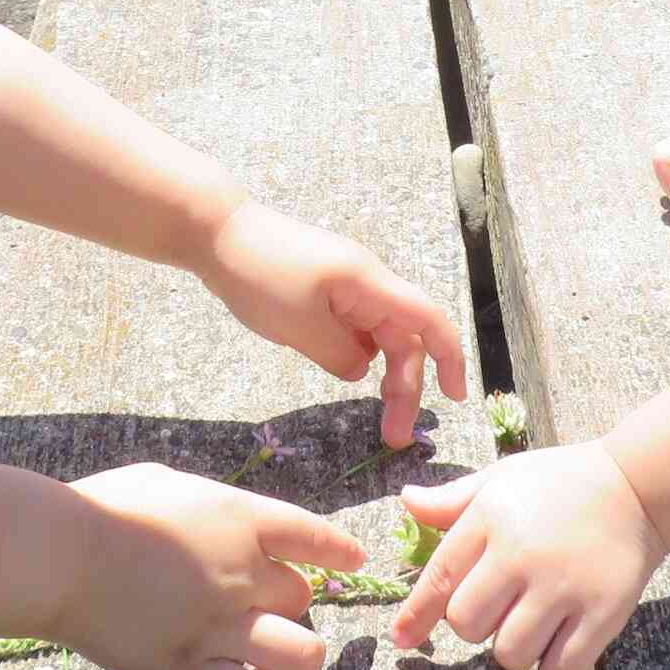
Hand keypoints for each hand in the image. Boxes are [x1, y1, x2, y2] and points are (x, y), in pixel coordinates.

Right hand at [56, 464, 368, 669]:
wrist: (59, 555)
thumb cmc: (104, 508)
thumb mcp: (168, 483)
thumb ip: (209, 507)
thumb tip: (227, 520)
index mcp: (240, 520)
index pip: (315, 538)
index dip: (340, 551)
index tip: (353, 560)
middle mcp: (242, 574)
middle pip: (303, 598)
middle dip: (290, 602)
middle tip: (265, 604)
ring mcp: (220, 626)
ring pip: (302, 654)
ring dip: (296, 654)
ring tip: (275, 653)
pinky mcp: (189, 669)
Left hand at [199, 202, 469, 447]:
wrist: (215, 232)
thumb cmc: (258, 273)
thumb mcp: (300, 326)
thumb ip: (340, 355)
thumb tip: (362, 369)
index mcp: (369, 284)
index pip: (429, 320)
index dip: (450, 358)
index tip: (455, 398)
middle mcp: (365, 284)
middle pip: (403, 338)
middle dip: (405, 387)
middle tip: (392, 437)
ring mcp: (344, 287)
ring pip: (377, 336)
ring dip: (382, 375)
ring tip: (373, 417)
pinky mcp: (323, 293)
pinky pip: (351, 328)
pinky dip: (355, 355)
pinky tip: (339, 372)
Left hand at [388, 444, 667, 669]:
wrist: (638, 486)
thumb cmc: (562, 483)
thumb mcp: (503, 478)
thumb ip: (453, 500)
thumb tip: (406, 502)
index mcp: (492, 518)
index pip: (439, 578)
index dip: (415, 615)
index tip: (401, 639)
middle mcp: (521, 554)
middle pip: (467, 625)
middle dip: (476, 624)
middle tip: (502, 605)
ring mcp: (563, 587)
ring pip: (509, 654)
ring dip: (515, 648)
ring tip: (535, 622)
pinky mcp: (602, 614)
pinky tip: (558, 647)